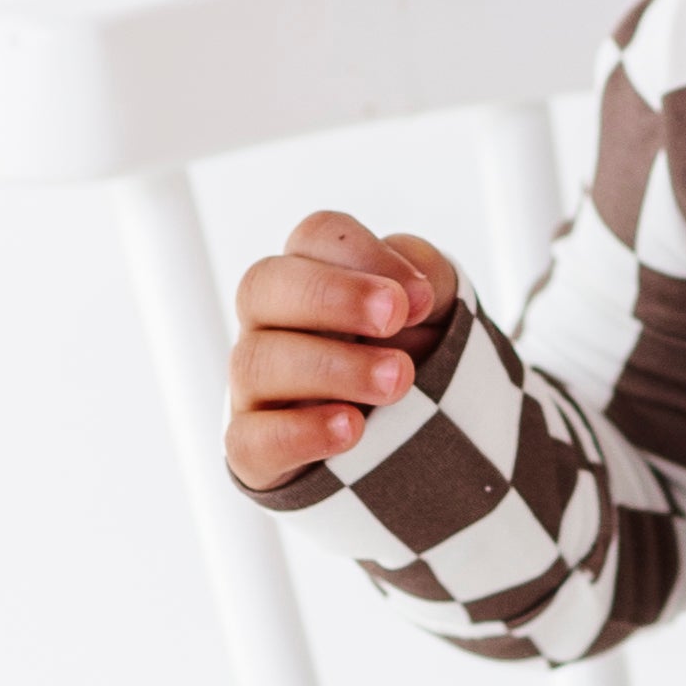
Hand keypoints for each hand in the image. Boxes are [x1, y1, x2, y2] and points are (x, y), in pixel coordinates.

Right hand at [225, 210, 458, 492]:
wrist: (408, 439)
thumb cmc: (409, 356)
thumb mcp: (434, 311)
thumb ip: (430, 281)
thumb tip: (411, 291)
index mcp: (312, 274)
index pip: (315, 237)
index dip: (364, 255)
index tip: (419, 297)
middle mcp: (270, 323)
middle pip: (264, 285)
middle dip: (333, 296)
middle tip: (393, 318)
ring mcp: (254, 386)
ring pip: (256, 362)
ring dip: (333, 368)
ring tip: (398, 380)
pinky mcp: (253, 448)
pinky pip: (251, 439)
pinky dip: (300, 433)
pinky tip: (352, 428)